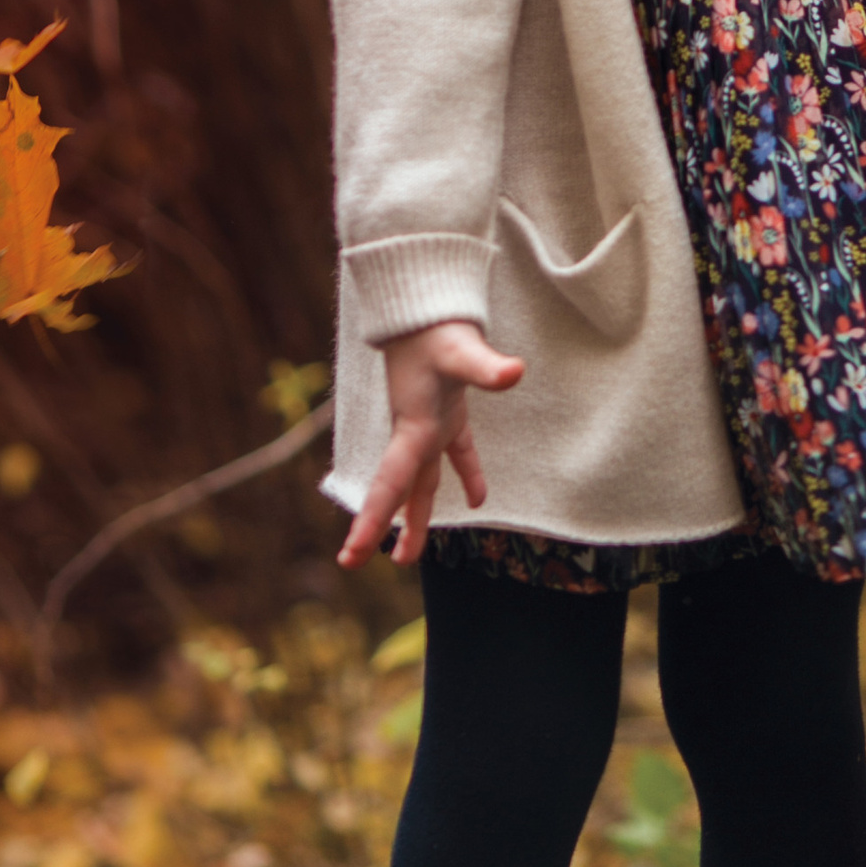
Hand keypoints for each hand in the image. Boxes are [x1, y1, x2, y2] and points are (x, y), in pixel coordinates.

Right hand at [336, 320, 521, 568]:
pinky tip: (477, 500)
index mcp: (412, 428)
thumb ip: (485, 367)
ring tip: (409, 555)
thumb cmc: (435, 327)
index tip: (350, 557)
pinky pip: (456, 454)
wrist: (425, 302)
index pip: (387, 485)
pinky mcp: (447, 413)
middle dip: (384, 529)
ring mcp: (429, 424)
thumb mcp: (461, 350)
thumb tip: (515, 372)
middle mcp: (415, 433)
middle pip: (399, 492)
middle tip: (366, 564)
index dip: (370, 522)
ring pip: (422, 482)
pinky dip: (466, 475)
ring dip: (417, 516)